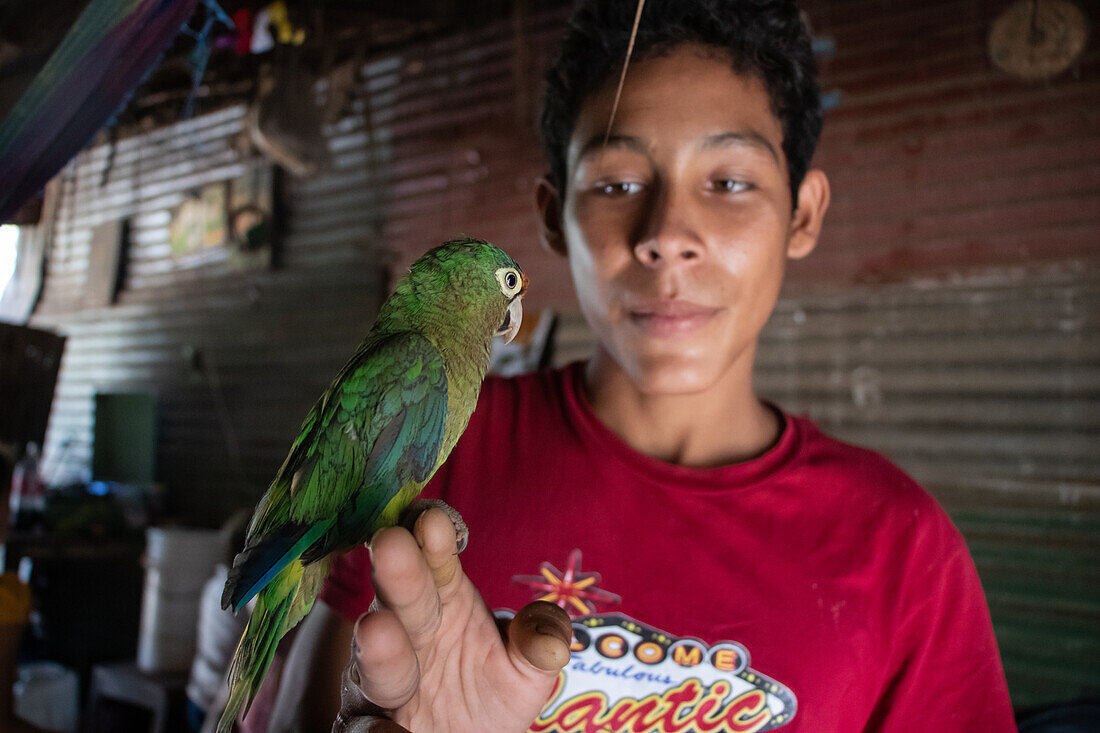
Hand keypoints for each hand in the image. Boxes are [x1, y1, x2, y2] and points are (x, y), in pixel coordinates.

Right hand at [334, 507, 570, 732]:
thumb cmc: (493, 694)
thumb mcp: (527, 670)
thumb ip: (539, 644)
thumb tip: (549, 636)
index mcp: (444, 602)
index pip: (438, 565)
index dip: (435, 543)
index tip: (435, 520)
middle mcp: (406, 633)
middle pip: (400, 599)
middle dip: (398, 571)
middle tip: (391, 542)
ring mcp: (381, 679)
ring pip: (374, 661)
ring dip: (377, 644)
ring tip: (378, 629)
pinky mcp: (367, 727)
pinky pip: (365, 729)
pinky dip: (374, 730)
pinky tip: (385, 732)